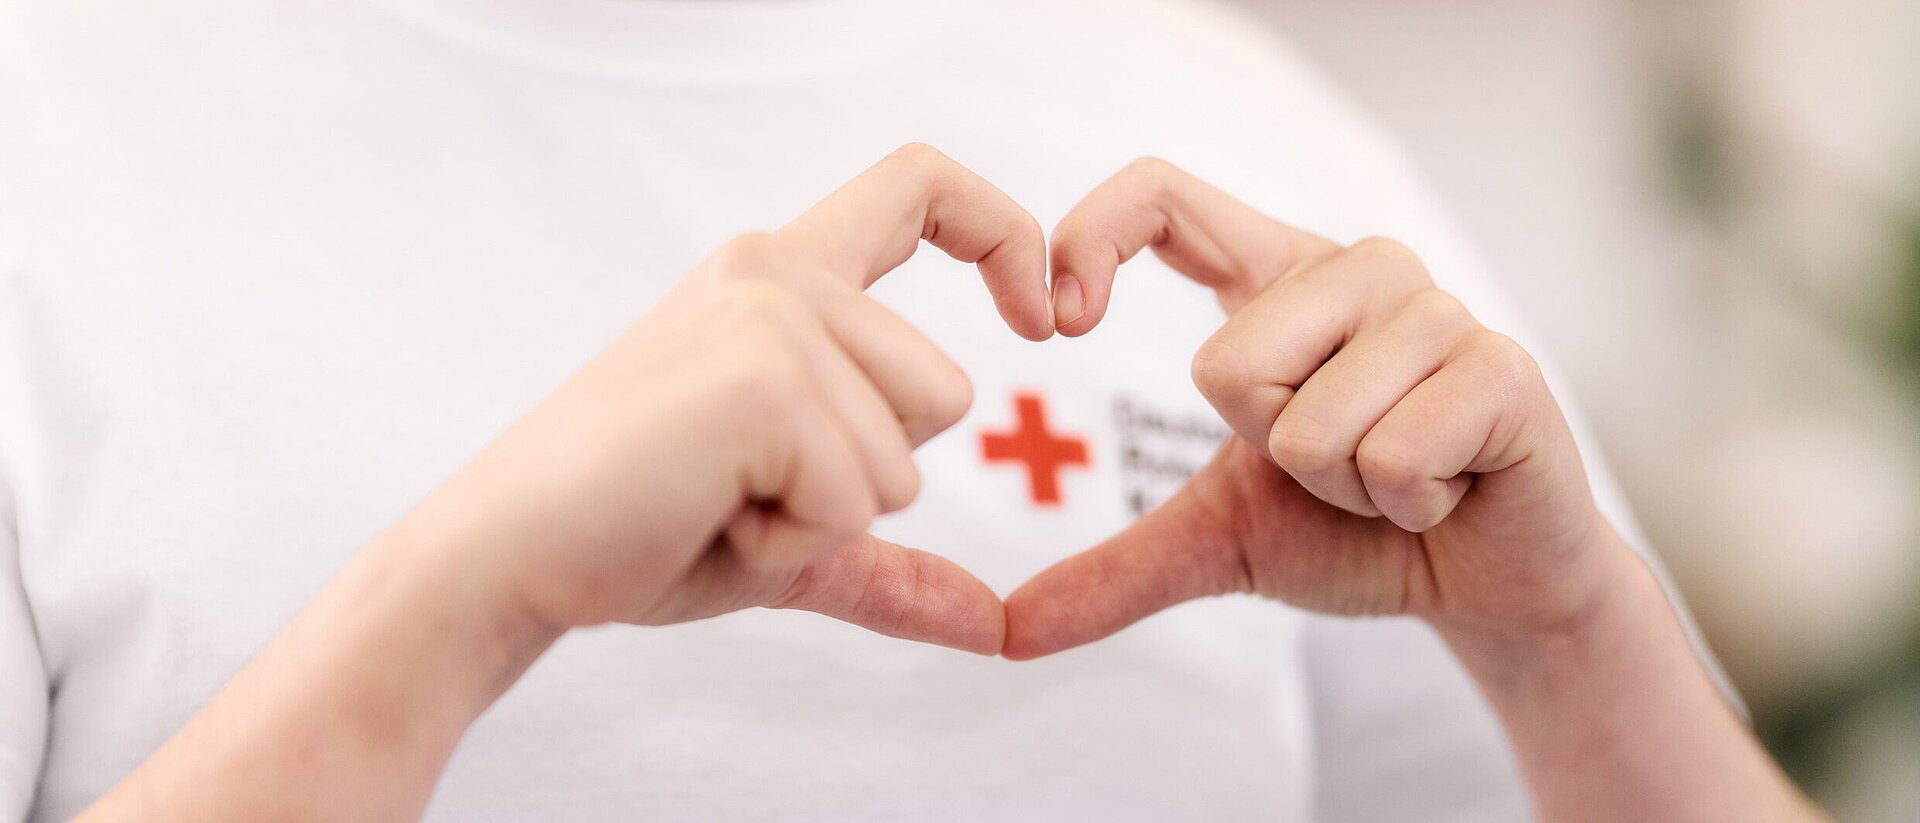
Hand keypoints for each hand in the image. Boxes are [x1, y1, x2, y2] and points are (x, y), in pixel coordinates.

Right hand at [404, 144, 1051, 653]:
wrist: (511, 559)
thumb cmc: (639, 529)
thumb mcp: (790, 533)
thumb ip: (892, 562)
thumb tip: (996, 626)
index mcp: (778, 275)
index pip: (919, 188)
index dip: (1002, 234)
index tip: (1044, 317)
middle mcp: (774, 272)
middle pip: (946, 393)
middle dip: (866, 479)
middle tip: (742, 488)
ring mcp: (768, 316)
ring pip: (910, 453)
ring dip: (826, 516)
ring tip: (718, 498)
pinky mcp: (762, 377)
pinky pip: (860, 499)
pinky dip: (794, 541)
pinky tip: (706, 514)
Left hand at [1005, 158, 1624, 657]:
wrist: (1488, 586)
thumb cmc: (1355, 534)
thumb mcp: (1216, 541)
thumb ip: (1113, 571)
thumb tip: (1005, 634)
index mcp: (1278, 279)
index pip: (1163, 195)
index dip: (1094, 238)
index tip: (1059, 324)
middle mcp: (1357, 269)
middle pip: (1224, 362)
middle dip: (1268, 457)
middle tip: (1338, 468)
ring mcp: (1438, 310)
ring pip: (1309, 424)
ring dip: (1344, 490)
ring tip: (1396, 478)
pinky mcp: (1503, 367)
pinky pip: (1390, 455)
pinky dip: (1406, 505)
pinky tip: (1448, 490)